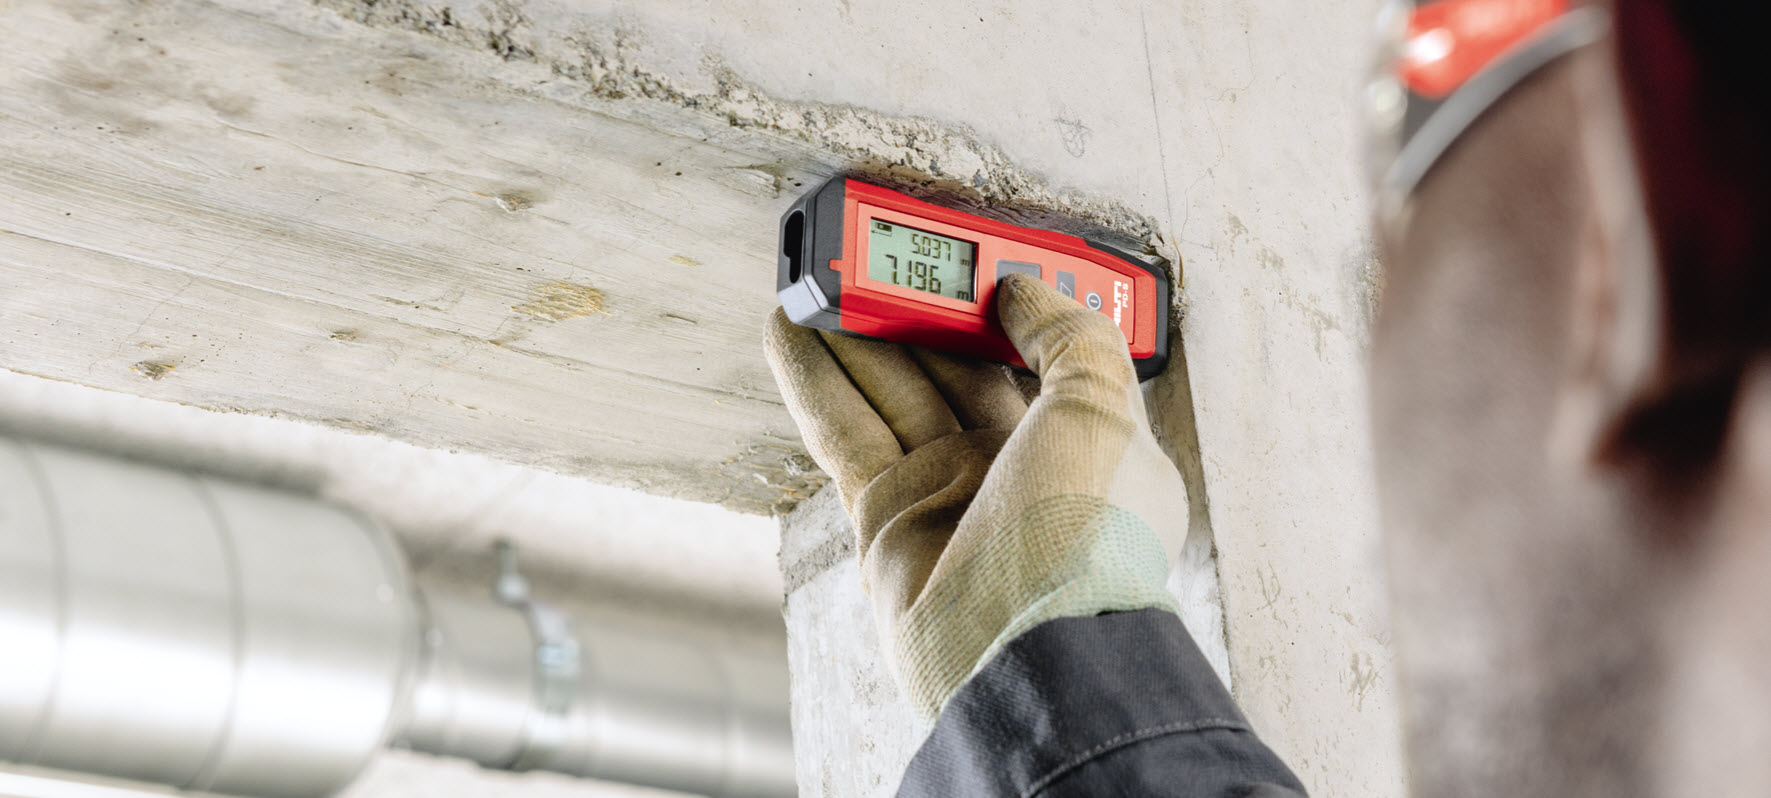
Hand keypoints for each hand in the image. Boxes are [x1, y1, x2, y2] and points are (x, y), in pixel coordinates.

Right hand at [765, 273, 1186, 718]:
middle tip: (879, 256)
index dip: (1003, 303)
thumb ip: (1068, 336)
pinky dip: (816, 380)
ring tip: (822, 278)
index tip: (969, 256)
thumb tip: (1025, 292)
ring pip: (892, 389)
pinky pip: (847, 432)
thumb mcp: (1106, 410)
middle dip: (916, 310)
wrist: (1024, 647)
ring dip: (855, 333)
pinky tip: (793, 333)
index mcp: (1084, 442)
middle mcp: (1016, 467)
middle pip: (953, 366)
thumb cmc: (1086, 540)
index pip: (1037, 353)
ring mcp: (949, 492)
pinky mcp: (888, 516)